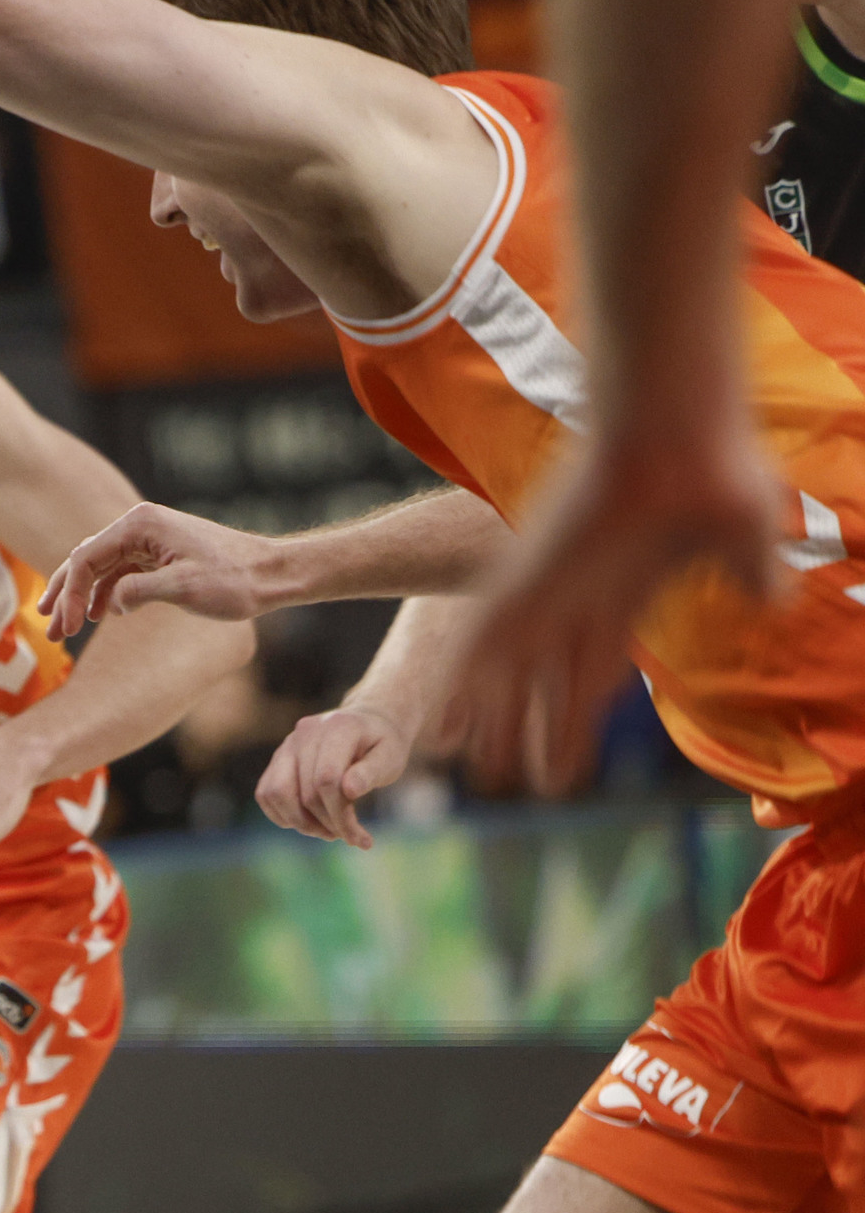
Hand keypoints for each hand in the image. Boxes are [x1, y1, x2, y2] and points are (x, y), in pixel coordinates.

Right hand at [37, 503, 279, 637]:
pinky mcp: (159, 555)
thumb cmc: (234, 579)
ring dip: (81, 597)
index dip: (70, 595)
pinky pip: (120, 572)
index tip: (67, 629)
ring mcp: (149, 540)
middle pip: (86, 560)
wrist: (272, 574)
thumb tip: (110, 603)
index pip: (87, 558)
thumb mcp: (184, 588)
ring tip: (63, 628)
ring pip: (100, 567)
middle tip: (49, 629)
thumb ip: (139, 591)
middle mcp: (140, 526)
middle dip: (65, 596)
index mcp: (140, 525)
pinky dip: (105, 593)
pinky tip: (98, 615)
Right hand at [256, 704, 415, 847]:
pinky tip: (309, 822)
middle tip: (349, 837)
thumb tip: (349, 790)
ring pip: (276, 793)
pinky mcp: (277, 759)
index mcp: (337, 729)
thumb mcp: (391, 757)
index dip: (340, 814)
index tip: (359, 836)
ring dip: (300, 823)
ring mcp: (287, 745)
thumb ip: (372, 772)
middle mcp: (305, 733)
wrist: (367, 724)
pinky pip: (265, 793)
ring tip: (327, 831)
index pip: (327, 779)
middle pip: (305, 792)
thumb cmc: (382, 745)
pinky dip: (282, 816)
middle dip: (327, 824)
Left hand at [450, 420, 785, 796]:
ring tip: (477, 776)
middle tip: (515, 780)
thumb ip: (748, 574)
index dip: (578, 715)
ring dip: (492, 727)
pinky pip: (477, 648)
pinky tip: (440, 732)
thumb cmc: (716, 470)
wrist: (674, 433)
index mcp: (624, 590)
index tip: (572, 750)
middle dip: (531, 731)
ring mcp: (545, 590)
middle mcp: (577, 596)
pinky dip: (458, 692)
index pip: (594, 670)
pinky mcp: (521, 582)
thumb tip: (772, 602)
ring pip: (507, 678)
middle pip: (545, 684)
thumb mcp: (744, 534)